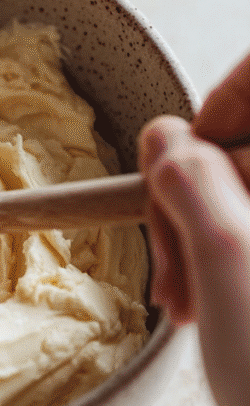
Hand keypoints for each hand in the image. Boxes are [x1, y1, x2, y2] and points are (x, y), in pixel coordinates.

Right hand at [138, 51, 249, 405]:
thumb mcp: (230, 272)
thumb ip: (192, 187)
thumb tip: (164, 138)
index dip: (222, 106)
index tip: (178, 157)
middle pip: (249, 149)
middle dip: (194, 192)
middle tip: (171, 262)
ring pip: (244, 193)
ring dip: (198, 232)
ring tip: (178, 298)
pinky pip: (246, 230)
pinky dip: (217, 255)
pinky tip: (200, 300)